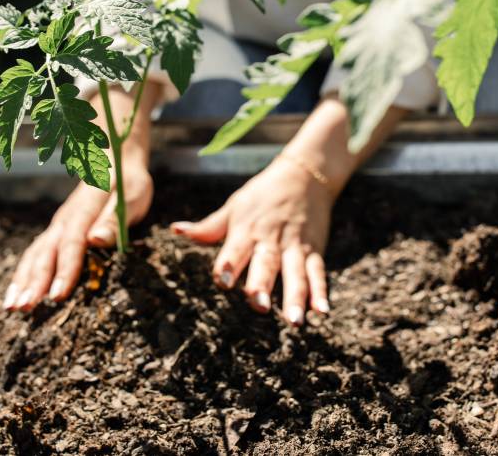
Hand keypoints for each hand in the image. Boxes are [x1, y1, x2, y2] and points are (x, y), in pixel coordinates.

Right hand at [2, 156, 152, 310]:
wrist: (116, 162)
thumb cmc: (128, 182)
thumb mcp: (131, 197)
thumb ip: (114, 219)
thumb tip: (97, 240)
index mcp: (84, 210)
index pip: (72, 242)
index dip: (65, 270)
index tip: (58, 296)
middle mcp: (65, 219)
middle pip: (46, 252)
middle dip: (34, 282)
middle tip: (23, 308)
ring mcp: (58, 225)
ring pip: (35, 255)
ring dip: (23, 281)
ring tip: (11, 307)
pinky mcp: (56, 232)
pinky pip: (36, 254)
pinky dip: (24, 274)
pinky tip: (16, 294)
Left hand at [171, 157, 333, 325]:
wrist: (303, 176)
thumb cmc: (262, 195)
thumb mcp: (234, 207)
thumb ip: (208, 227)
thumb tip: (175, 230)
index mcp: (246, 230)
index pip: (235, 249)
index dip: (229, 265)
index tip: (224, 282)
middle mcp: (271, 240)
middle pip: (267, 264)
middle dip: (262, 285)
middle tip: (259, 307)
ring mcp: (295, 247)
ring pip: (296, 274)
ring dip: (296, 297)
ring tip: (295, 322)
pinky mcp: (314, 251)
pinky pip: (318, 273)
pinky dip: (321, 292)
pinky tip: (322, 311)